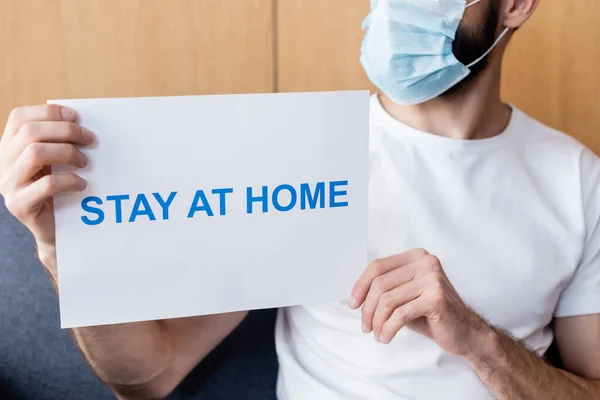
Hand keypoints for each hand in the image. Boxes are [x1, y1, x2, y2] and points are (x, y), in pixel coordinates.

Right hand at [0, 105, 93, 276]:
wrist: (53, 230)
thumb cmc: (58, 191)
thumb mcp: (54, 162)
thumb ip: (57, 142)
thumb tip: (80, 122)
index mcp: (8, 147)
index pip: (19, 118)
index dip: (48, 112)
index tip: (76, 117)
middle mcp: (2, 163)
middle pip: (30, 133)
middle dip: (66, 131)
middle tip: (91, 140)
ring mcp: (7, 185)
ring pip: (35, 154)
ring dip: (67, 153)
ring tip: (85, 163)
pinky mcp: (19, 205)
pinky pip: (46, 185)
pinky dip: (69, 180)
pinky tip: (82, 184)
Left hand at [348, 248, 491, 356]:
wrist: (466, 332)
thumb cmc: (431, 315)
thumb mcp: (406, 295)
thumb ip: (386, 288)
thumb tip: (355, 296)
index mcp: (416, 256)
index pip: (378, 267)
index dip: (360, 286)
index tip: (352, 305)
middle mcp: (426, 262)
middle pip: (380, 284)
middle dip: (367, 309)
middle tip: (365, 327)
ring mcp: (433, 278)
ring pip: (388, 300)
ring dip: (377, 321)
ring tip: (376, 334)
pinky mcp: (436, 298)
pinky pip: (401, 314)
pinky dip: (389, 328)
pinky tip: (386, 338)